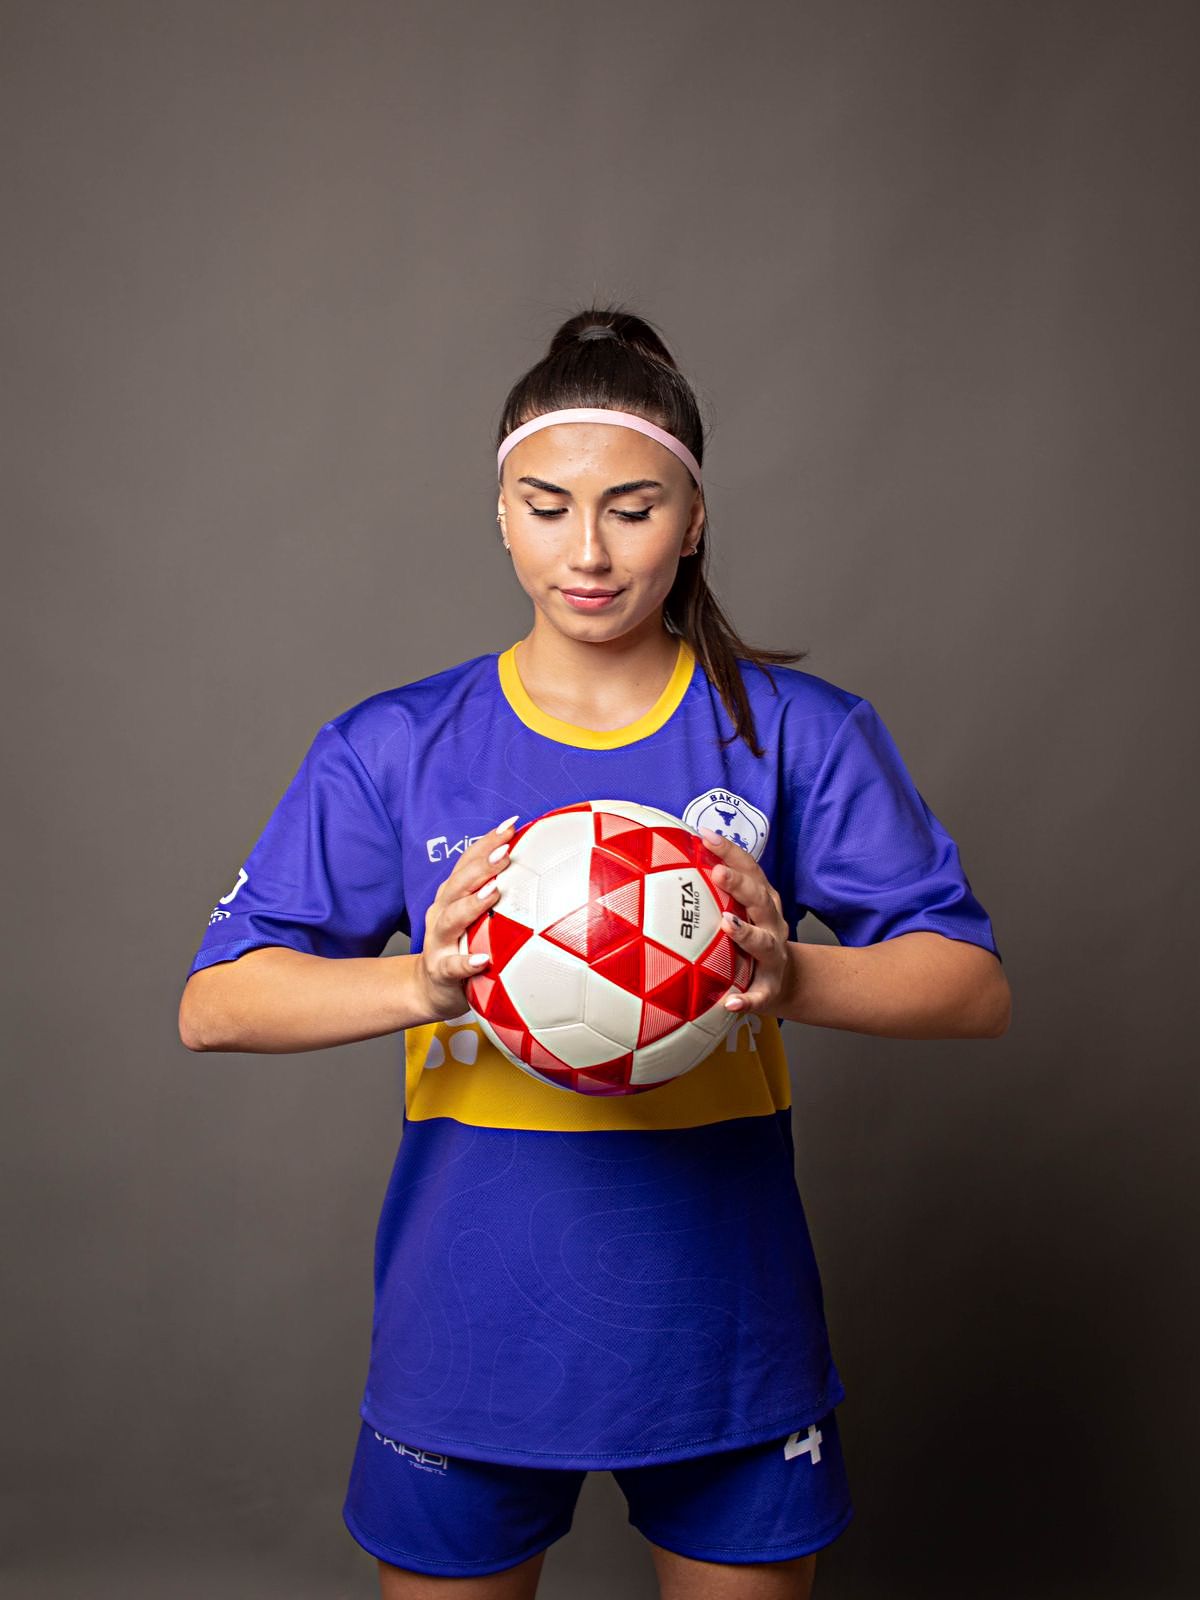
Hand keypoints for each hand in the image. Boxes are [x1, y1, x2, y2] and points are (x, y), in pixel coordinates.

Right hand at [415, 815, 517, 1021]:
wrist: (429, 988)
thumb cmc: (463, 946)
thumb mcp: (478, 919)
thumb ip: (502, 898)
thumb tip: (549, 874)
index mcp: (452, 896)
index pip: (467, 862)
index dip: (487, 842)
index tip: (511, 825)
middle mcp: (442, 912)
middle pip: (459, 883)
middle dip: (481, 865)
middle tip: (505, 850)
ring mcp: (438, 941)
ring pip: (451, 918)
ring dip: (472, 904)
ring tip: (493, 892)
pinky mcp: (440, 971)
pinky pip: (451, 966)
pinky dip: (466, 962)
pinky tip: (484, 960)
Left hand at [698, 826, 795, 1016]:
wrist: (784, 982)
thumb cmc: (749, 938)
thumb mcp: (738, 911)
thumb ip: (709, 893)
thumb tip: (660, 865)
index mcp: (762, 901)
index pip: (750, 869)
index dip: (731, 851)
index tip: (705, 836)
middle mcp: (772, 923)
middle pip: (760, 899)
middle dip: (740, 885)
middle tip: (718, 873)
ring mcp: (774, 955)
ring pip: (765, 943)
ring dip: (748, 934)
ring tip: (727, 925)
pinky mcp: (770, 987)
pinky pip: (760, 995)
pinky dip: (748, 999)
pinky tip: (731, 1003)